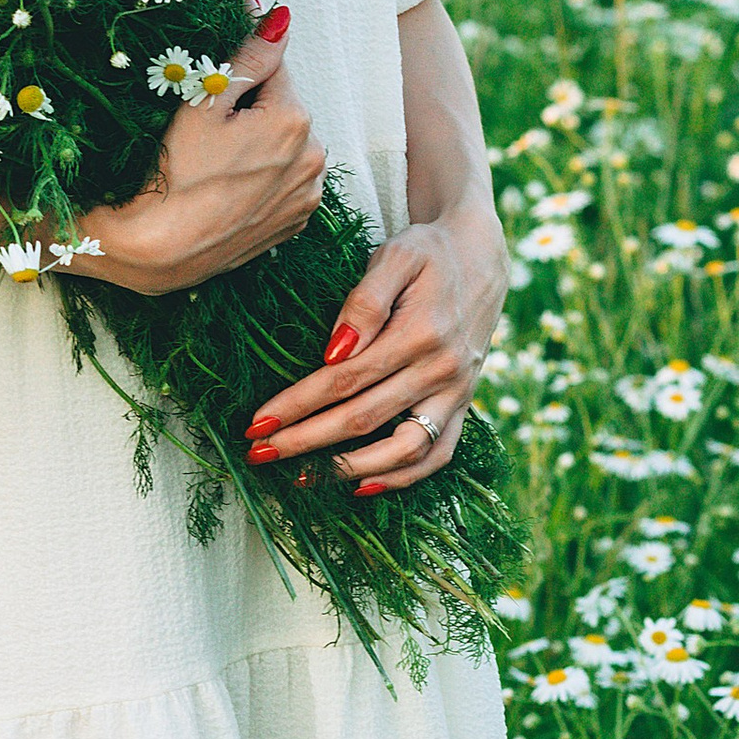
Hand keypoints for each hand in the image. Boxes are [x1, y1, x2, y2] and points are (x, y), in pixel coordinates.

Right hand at [60, 12, 326, 296]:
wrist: (156, 250)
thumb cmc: (172, 172)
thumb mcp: (203, 103)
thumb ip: (249, 56)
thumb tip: (279, 17)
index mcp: (295, 120)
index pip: (272, 68)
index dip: (235, 78)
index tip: (207, 97)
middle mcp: (314, 159)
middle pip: (281, 109)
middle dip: (250, 112)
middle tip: (205, 138)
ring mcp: (307, 195)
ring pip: (284, 146)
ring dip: (259, 145)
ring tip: (214, 166)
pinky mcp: (295, 223)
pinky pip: (284, 182)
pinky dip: (262, 178)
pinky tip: (228, 188)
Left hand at [241, 202, 509, 492]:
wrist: (481, 257)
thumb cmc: (428, 253)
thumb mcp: (395, 256)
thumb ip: (365, 302)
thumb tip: (332, 351)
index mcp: (420, 333)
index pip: (345, 380)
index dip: (297, 405)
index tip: (257, 422)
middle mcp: (441, 371)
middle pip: (363, 418)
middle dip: (306, 441)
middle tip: (259, 453)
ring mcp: (456, 393)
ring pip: (403, 449)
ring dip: (350, 470)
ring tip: (303, 477)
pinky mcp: (463, 405)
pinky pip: (437, 455)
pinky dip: (401, 478)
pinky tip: (360, 485)